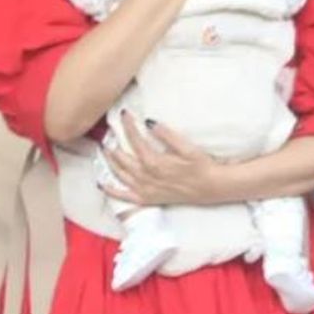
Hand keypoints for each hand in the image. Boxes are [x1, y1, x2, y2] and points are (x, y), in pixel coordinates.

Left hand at [103, 111, 223, 205]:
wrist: (211, 187)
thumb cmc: (201, 165)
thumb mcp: (186, 147)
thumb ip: (166, 134)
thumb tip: (149, 122)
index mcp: (154, 162)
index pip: (134, 139)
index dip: (128, 125)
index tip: (123, 114)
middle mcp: (145, 177)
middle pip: (122, 156)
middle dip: (114, 142)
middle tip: (110, 131)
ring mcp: (144, 189)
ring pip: (119, 174)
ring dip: (110, 161)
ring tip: (105, 149)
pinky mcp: (146, 199)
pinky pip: (124, 196)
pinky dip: (110, 191)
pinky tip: (102, 184)